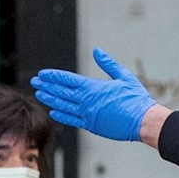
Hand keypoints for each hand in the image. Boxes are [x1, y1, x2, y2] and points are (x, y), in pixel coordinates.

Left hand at [31, 49, 156, 142]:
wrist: (143, 121)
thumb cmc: (136, 99)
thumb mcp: (123, 76)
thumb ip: (108, 64)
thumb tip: (97, 51)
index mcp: (93, 88)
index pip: (68, 80)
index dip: (54, 76)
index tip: (42, 74)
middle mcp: (87, 102)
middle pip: (62, 93)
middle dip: (47, 86)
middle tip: (35, 82)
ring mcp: (88, 115)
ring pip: (64, 106)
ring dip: (51, 100)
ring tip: (39, 94)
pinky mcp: (92, 126)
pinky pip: (73, 120)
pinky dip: (62, 116)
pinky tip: (52, 112)